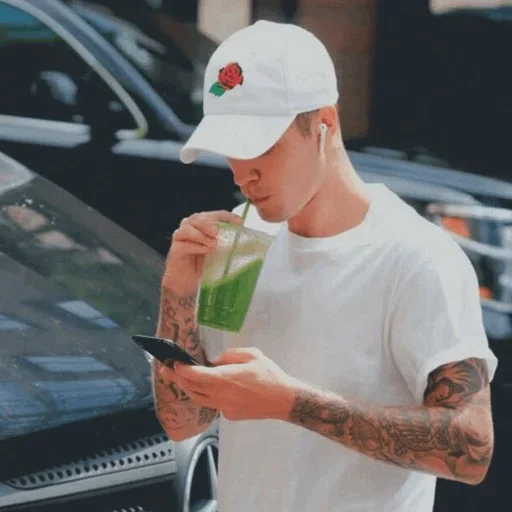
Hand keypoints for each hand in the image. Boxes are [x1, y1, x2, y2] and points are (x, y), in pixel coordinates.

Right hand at [164, 210, 242, 291]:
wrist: (186, 282)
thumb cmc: (202, 264)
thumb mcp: (218, 251)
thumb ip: (227, 243)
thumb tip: (245, 239)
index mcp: (201, 224)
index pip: (214, 215)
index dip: (227, 217)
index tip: (239, 222)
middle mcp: (189, 227)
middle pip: (198, 218)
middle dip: (209, 224)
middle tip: (218, 233)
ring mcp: (180, 238)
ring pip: (188, 229)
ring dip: (201, 235)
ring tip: (213, 243)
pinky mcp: (175, 250)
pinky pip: (184, 245)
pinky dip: (196, 246)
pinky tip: (206, 250)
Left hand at [170, 348, 296, 421]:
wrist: (283, 400)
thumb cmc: (269, 375)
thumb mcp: (252, 355)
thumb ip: (231, 355)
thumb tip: (216, 360)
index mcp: (225, 378)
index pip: (195, 375)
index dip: (182, 369)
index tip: (173, 363)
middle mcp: (220, 394)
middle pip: (192, 388)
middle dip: (178, 378)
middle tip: (167, 370)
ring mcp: (223, 407)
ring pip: (198, 399)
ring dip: (188, 389)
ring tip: (182, 380)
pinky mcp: (229, 415)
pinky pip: (212, 404)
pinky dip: (206, 396)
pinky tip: (209, 389)